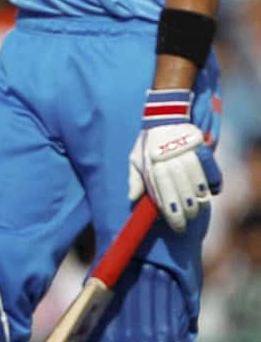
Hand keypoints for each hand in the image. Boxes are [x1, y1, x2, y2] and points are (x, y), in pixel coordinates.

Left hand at [127, 89, 220, 232]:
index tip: (177, 225)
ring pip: (194, 179)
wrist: (164, 116)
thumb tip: (132, 198)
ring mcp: (182, 151)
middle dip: (185, 209)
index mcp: (151, 164)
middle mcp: (166, 159)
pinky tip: (209, 192)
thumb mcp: (135, 158)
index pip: (161, 192)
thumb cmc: (148, 142)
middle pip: (179, 189)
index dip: (170, 212)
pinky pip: (205, 167)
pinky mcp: (197, 145)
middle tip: (188, 220)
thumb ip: (134, 179)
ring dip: (197, 197)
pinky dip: (208, 181)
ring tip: (198, 209)